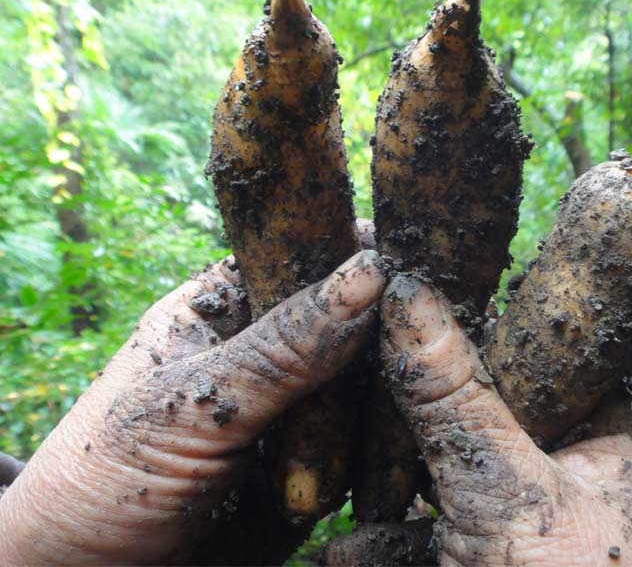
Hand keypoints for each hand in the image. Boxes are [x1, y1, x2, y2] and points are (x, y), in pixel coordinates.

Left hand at [0, 250, 384, 564]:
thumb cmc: (110, 479)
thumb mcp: (195, 403)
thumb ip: (283, 348)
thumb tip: (370, 273)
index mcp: (230, 298)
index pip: (313, 252)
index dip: (367, 255)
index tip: (419, 276)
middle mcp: (273, 341)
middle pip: (358, 317)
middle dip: (387, 346)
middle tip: (423, 369)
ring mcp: (300, 400)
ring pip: (374, 383)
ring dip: (383, 414)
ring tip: (383, 445)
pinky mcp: (319, 455)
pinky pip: (370, 441)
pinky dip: (385, 455)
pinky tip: (398, 468)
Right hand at [380, 275, 631, 566]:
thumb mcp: (503, 494)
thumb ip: (453, 395)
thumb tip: (406, 291)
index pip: (548, 347)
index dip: (475, 326)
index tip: (406, 305)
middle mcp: (608, 471)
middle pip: (499, 412)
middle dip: (421, 419)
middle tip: (361, 385)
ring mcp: (564, 524)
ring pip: (470, 478)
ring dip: (400, 487)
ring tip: (341, 475)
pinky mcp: (524, 562)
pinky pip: (463, 536)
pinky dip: (409, 543)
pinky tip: (351, 552)